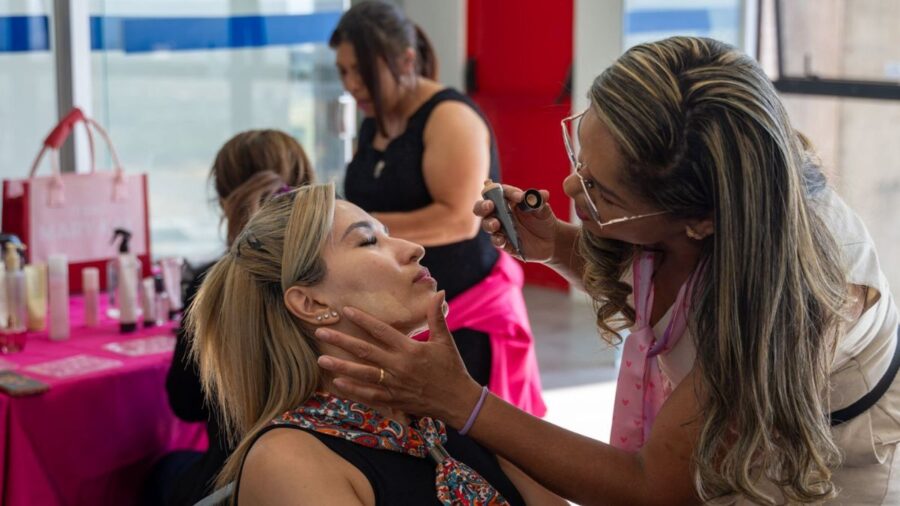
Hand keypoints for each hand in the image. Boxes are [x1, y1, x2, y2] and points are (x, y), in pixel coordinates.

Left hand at [314, 291, 483, 426]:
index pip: (381, 331)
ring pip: (362, 374)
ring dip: (341, 366)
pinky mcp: (395, 399)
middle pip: (365, 351)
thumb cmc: (452, 368)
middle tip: (321, 332)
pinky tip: (338, 382)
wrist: (458, 400)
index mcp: (410, 349)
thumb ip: (437, 316)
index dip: (362, 320)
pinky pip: (370, 394)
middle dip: (341, 341)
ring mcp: (395, 384)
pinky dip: (353, 389)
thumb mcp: (445, 340)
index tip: (345, 311)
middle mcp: (399, 366)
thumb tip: (440, 291)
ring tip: (321, 360)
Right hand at [473, 184, 558, 262]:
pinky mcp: (505, 243)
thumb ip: (540, 201)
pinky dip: (497, 239)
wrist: (552, 241)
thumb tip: (543, 194)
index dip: (507, 193)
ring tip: (496, 224)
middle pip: (483, 206)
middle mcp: (501, 213)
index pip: (500, 191)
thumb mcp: (544, 209)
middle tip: (489, 206)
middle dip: (483, 205)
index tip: (520, 198)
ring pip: (487, 224)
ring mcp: (501, 228)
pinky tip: (501, 239)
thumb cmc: (544, 220)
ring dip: (489, 223)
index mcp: (508, 200)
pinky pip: (496, 241)